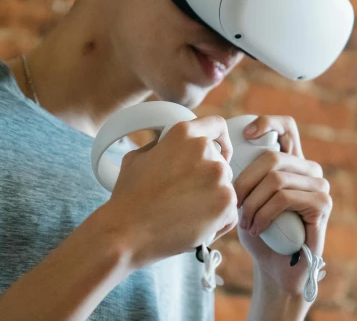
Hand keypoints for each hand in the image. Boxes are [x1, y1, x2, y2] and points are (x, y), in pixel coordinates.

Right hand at [103, 116, 238, 267]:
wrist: (127, 232)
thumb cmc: (129, 197)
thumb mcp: (139, 156)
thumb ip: (163, 145)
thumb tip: (174, 146)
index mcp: (184, 134)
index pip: (217, 125)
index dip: (221, 139)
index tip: (221, 152)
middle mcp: (206, 151)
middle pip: (221, 163)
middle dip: (209, 178)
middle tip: (188, 197)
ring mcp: (219, 177)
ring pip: (226, 188)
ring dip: (213, 200)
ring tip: (186, 215)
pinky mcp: (226, 203)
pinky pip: (230, 212)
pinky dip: (218, 222)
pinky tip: (196, 227)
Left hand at [234, 115, 331, 297]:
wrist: (275, 270)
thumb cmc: (257, 232)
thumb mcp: (244, 197)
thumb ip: (242, 174)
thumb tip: (223, 150)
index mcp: (292, 162)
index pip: (286, 127)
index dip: (267, 123)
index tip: (245, 135)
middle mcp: (309, 169)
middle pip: (271, 157)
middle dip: (244, 181)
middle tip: (233, 204)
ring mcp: (319, 185)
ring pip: (276, 178)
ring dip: (252, 203)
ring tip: (244, 223)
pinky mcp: (322, 204)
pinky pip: (285, 198)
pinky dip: (264, 214)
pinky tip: (256, 229)